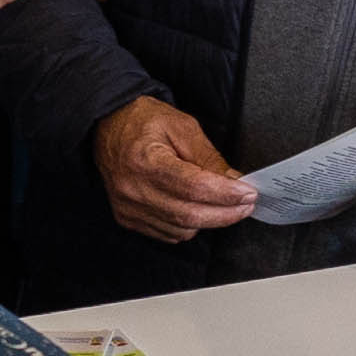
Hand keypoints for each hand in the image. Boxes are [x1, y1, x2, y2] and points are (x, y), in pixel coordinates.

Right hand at [94, 95, 257, 242]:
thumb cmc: (142, 121)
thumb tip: (234, 181)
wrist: (107, 127)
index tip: (248, 192)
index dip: (225, 194)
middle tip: (247, 204)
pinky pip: (167, 234)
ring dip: (209, 220)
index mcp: (144, 160)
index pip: (193, 188)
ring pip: (181, 229)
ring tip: (224, 204)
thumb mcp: (182, 126)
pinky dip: (189, 226)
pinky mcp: (128, 218)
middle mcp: (132, 189)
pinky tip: (197, 209)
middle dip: (225, 213)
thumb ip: (208, 156)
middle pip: (189, 215)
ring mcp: (128, 207)